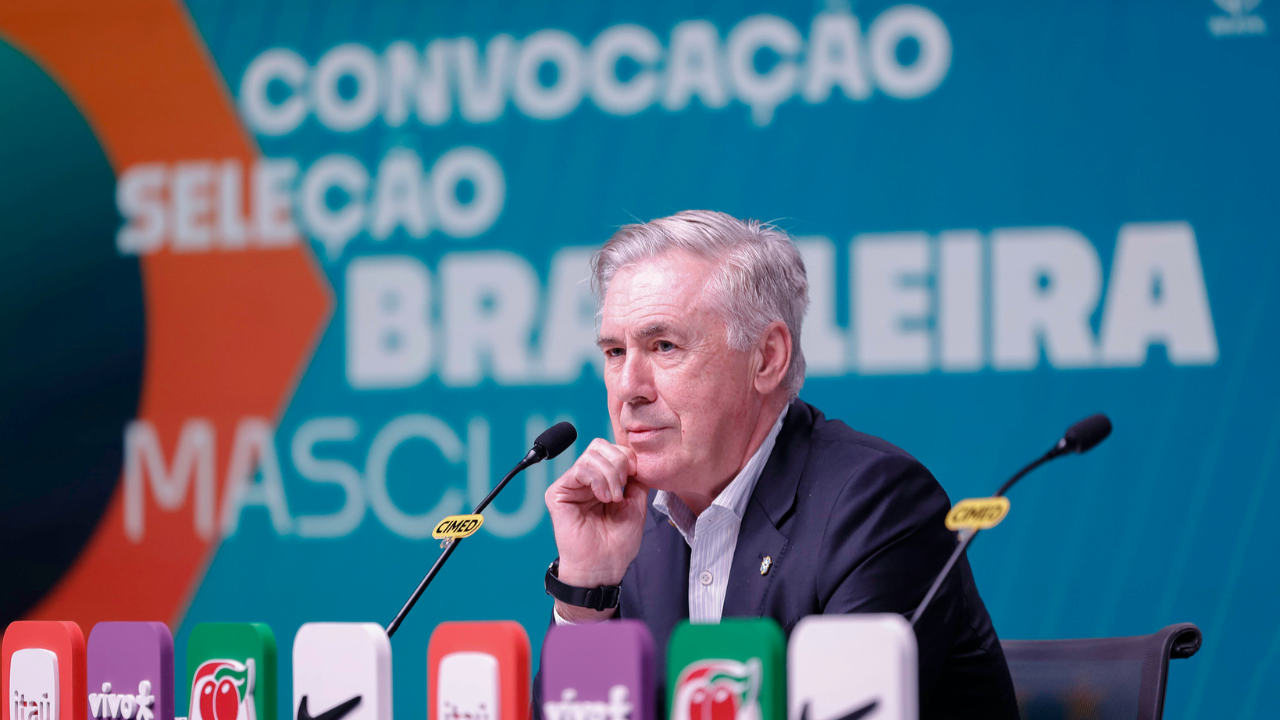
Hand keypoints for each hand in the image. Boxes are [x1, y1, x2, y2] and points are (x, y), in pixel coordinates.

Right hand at [544, 438, 648, 621]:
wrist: (603, 567)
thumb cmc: (618, 543)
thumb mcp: (636, 504)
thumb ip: (636, 478)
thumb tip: (635, 458)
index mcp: (603, 480)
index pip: (613, 450)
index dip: (628, 458)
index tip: (636, 477)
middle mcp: (585, 480)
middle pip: (600, 447)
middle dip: (619, 463)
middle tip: (623, 489)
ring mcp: (571, 485)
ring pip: (591, 455)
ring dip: (610, 475)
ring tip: (613, 498)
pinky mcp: (558, 493)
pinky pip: (579, 469)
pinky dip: (597, 480)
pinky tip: (603, 498)